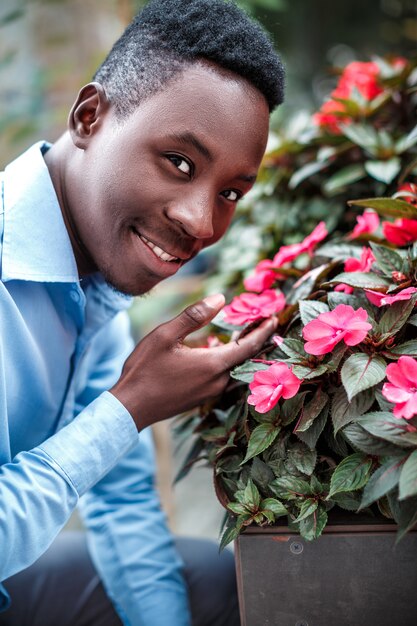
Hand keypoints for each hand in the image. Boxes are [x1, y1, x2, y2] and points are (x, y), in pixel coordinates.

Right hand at [109, 294, 276, 430]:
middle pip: (245, 357)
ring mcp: (210, 392)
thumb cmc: (145, 369)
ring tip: (243, 331)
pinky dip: (227, 360)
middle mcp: (218, 381)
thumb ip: (194, 316)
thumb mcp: (165, 336)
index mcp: (213, 365)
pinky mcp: (201, 397)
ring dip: (240, 349)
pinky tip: (217, 349)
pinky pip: (222, 375)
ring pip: (233, 367)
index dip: (263, 330)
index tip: (274, 317)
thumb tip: (221, 298)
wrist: (130, 407)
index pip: (249, 346)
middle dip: (255, 337)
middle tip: (263, 319)